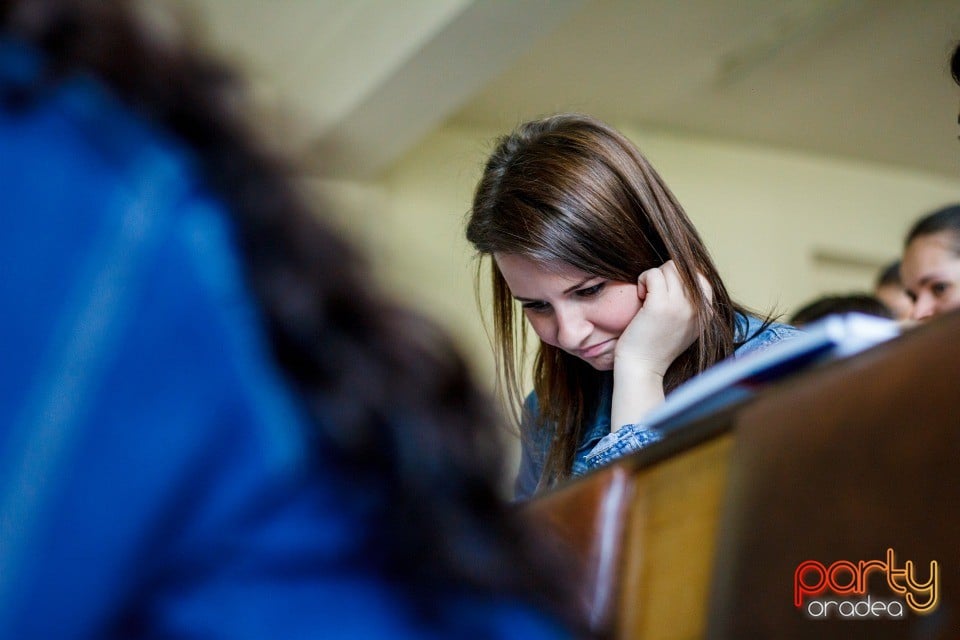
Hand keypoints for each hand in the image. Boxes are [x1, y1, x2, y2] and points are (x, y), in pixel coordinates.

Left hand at [610, 261, 711, 429]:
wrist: (642, 369)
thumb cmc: (656, 346)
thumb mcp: (684, 325)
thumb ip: (691, 304)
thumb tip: (688, 273)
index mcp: (708, 313)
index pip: (700, 275)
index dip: (679, 277)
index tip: (666, 295)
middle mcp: (699, 308)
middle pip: (683, 268)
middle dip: (665, 275)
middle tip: (653, 295)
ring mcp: (681, 306)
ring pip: (669, 267)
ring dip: (653, 277)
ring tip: (646, 297)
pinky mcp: (660, 305)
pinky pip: (653, 274)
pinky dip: (643, 280)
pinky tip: (640, 297)